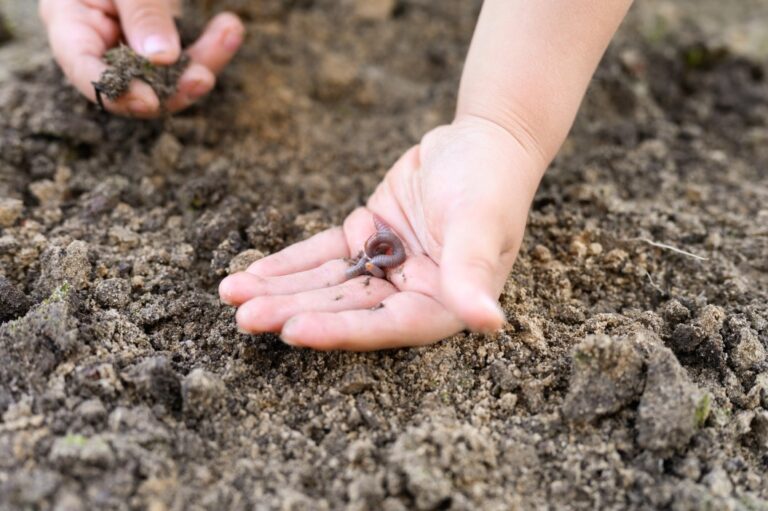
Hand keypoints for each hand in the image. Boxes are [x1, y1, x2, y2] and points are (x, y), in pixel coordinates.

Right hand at [39, 0, 243, 116]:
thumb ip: (141, 13)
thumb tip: (161, 59)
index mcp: (71, 25)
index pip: (85, 70)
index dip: (117, 93)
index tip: (149, 101)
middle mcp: (100, 45)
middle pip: (135, 86)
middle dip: (173, 87)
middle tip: (204, 78)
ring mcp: (132, 49)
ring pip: (168, 80)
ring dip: (203, 62)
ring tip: (230, 31)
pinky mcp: (160, 48)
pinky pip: (186, 61)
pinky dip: (210, 48)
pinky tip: (230, 28)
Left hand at [219, 116, 544, 349]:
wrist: (483, 139)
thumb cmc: (492, 181)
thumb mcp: (481, 222)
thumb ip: (472, 271)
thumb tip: (489, 323)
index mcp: (443, 304)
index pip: (385, 325)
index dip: (340, 331)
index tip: (293, 331)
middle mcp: (410, 293)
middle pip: (344, 308)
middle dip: (293, 310)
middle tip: (244, 316)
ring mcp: (385, 268)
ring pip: (325, 284)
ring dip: (279, 289)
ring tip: (231, 294)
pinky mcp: (366, 238)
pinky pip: (322, 254)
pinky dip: (288, 263)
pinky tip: (251, 273)